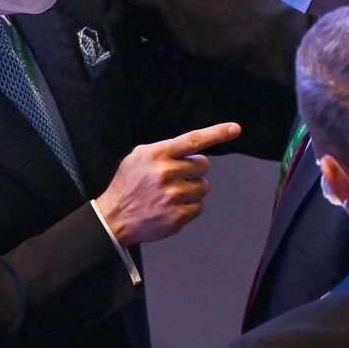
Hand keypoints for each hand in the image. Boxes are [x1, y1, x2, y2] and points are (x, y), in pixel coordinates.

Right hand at [96, 122, 241, 245]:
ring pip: (204, 186)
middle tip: (178, 177)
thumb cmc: (129, 184)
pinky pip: (200, 206)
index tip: (235, 128)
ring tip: (172, 194)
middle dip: (196, 170)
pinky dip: (190, 207)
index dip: (216, 133)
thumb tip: (194, 148)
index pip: (192, 140)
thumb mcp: (139, 157)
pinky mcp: (177, 216)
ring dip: (193, 189)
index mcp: (156, 154)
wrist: (113, 218)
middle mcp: (166, 173)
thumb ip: (165, 150)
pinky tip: (172, 207)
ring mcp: (172, 196)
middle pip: (204, 165)